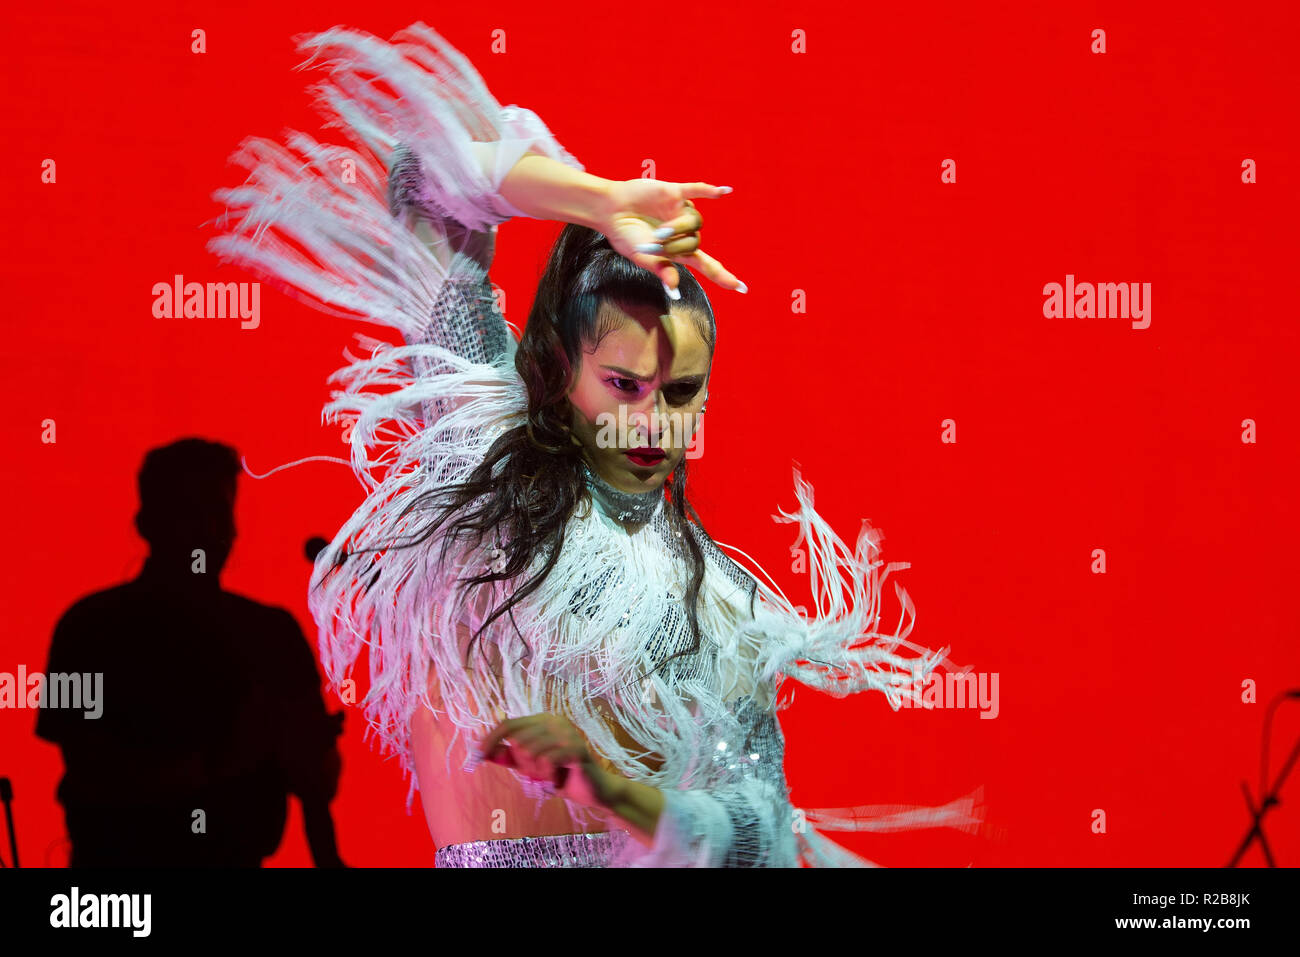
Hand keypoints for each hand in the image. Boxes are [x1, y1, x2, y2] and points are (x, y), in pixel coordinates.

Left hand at [478, 712, 622, 808]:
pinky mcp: (577, 749)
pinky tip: (557, 781)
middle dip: (522, 765)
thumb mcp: (529, 766)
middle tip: (538, 776)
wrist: (593, 791)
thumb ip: (508, 757)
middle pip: (518, 741)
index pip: (508, 724)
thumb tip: (481, 751)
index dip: (491, 738)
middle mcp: (555, 721)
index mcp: (543, 720)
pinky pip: (547, 761)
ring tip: (548, 778)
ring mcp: (568, 733)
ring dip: (535, 773)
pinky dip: (547, 776)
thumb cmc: (560, 776)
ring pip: (530, 751)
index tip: (478, 754)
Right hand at [598, 178, 745, 295]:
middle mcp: (684, 231)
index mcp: (678, 251)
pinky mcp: (673, 193)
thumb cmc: (625, 236)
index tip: (742, 289)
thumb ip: (662, 270)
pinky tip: (725, 191)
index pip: (707, 265)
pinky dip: (709, 190)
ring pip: (695, 220)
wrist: (610, 211)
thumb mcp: (643, 258)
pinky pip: (696, 190)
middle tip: (655, 243)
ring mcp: (680, 211)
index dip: (724, 277)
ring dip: (679, 228)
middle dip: (676, 245)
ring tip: (659, 232)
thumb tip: (675, 291)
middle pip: (696, 242)